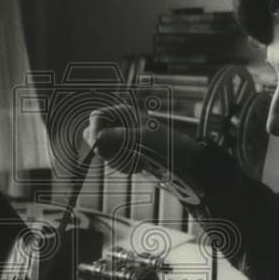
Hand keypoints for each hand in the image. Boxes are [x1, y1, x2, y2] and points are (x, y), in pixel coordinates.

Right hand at [84, 106, 205, 187]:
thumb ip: (121, 136)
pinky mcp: (125, 153)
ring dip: (116, 160)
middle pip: (95, 134)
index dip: (94, 130)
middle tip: (115, 157)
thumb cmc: (169, 142)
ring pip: (103, 151)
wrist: (184, 159)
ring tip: (135, 162)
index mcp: (125, 113)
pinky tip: (137, 166)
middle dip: (104, 148)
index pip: (97, 116)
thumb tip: (99, 136)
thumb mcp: (145, 137)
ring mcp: (122, 139)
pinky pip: (113, 160)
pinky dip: (122, 166)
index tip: (98, 146)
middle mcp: (120, 124)